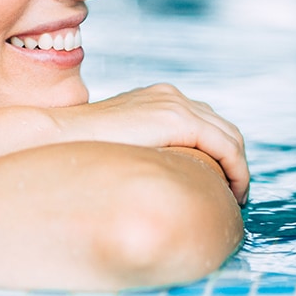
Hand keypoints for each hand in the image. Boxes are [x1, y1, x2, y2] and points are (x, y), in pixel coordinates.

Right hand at [52, 84, 249, 203]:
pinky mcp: (178, 118)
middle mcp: (171, 96)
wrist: (56, 138)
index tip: (221, 185)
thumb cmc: (78, 152)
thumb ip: (142, 154)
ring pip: (229, 137)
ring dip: (238, 169)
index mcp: (158, 100)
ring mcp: (176, 104)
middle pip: (223, 129)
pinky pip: (225, 146)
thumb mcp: (120, 148)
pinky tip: (232, 195)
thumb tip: (155, 182)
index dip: (221, 155)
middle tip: (234, 196)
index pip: (205, 125)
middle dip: (235, 162)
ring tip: (234, 199)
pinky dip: (236, 170)